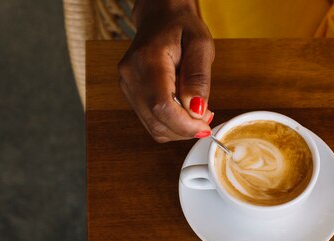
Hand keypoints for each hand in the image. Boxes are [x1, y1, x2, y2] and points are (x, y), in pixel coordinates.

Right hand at [118, 0, 214, 142]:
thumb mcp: (200, 44)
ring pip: (154, 127)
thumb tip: (197, 111)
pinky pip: (151, 122)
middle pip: (157, 122)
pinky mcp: (130, 95)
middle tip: (206, 118)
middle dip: (185, 129)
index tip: (205, 126)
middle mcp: (131, 76)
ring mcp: (127, 87)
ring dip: (179, 128)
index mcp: (147, 60)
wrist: (160, 18)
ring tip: (196, 112)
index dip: (185, 124)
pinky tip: (183, 110)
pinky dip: (171, 124)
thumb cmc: (181, 27)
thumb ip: (198, 78)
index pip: (162, 106)